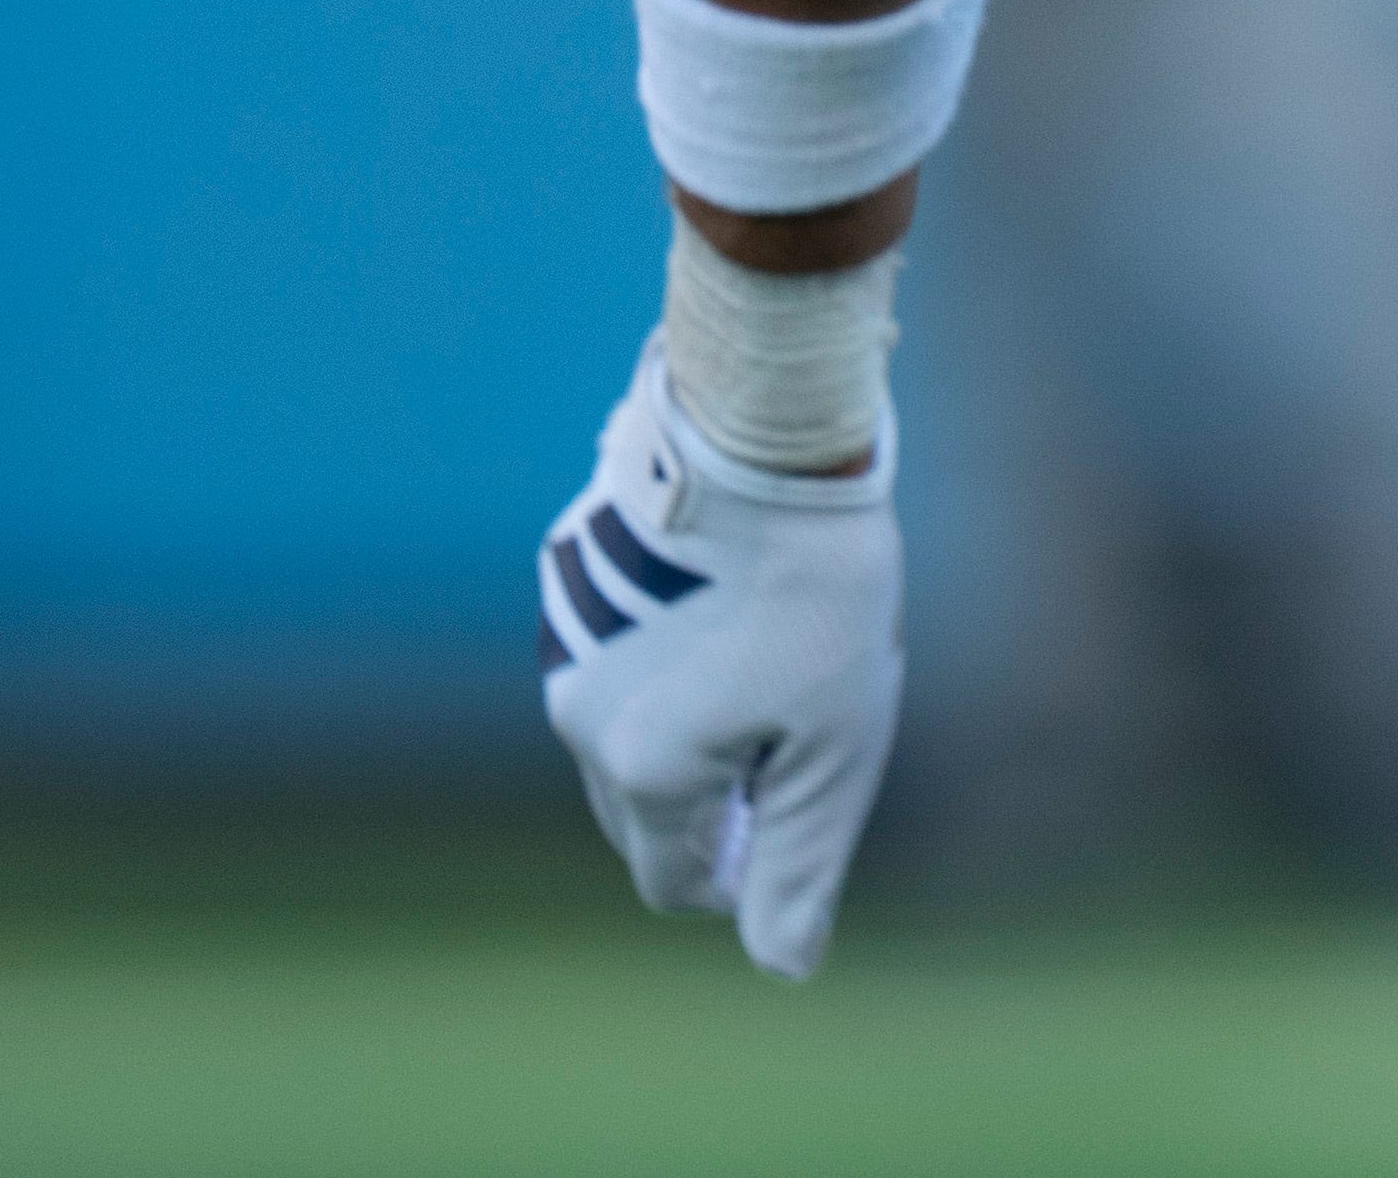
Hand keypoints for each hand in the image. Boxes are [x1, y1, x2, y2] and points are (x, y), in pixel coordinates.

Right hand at [537, 344, 902, 979]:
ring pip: (621, 734)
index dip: (738, 876)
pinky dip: (659, 666)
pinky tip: (726, 612)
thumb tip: (782, 966)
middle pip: (638, 813)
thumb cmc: (812, 589)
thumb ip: (800, 866)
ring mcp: (562, 639)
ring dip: (681, 732)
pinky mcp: (566, 575)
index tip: (791, 819)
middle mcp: (578, 712)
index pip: (673, 879)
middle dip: (707, 808)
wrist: (762, 432)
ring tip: (767, 668)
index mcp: (641, 766)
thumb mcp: (835, 746)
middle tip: (791, 743)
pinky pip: (611, 660)